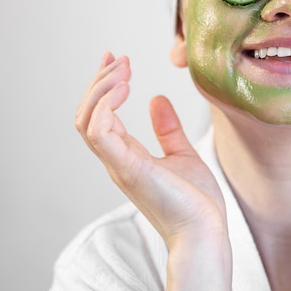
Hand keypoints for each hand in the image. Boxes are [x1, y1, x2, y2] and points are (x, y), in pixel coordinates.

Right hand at [74, 52, 228, 243]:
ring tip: (123, 70)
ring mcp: (118, 163)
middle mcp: (116, 158)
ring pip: (86, 119)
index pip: (100, 115)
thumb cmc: (195, 201)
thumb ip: (167, 129)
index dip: (103, 85)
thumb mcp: (182, 154)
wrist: (204, 231)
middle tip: (119, 59)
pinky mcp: (127, 167)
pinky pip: (99, 132)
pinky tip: (125, 87)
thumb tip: (157, 100)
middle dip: (99, 81)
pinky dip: (104, 105)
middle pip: (87, 114)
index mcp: (126, 155)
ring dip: (100, 88)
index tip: (116, 59)